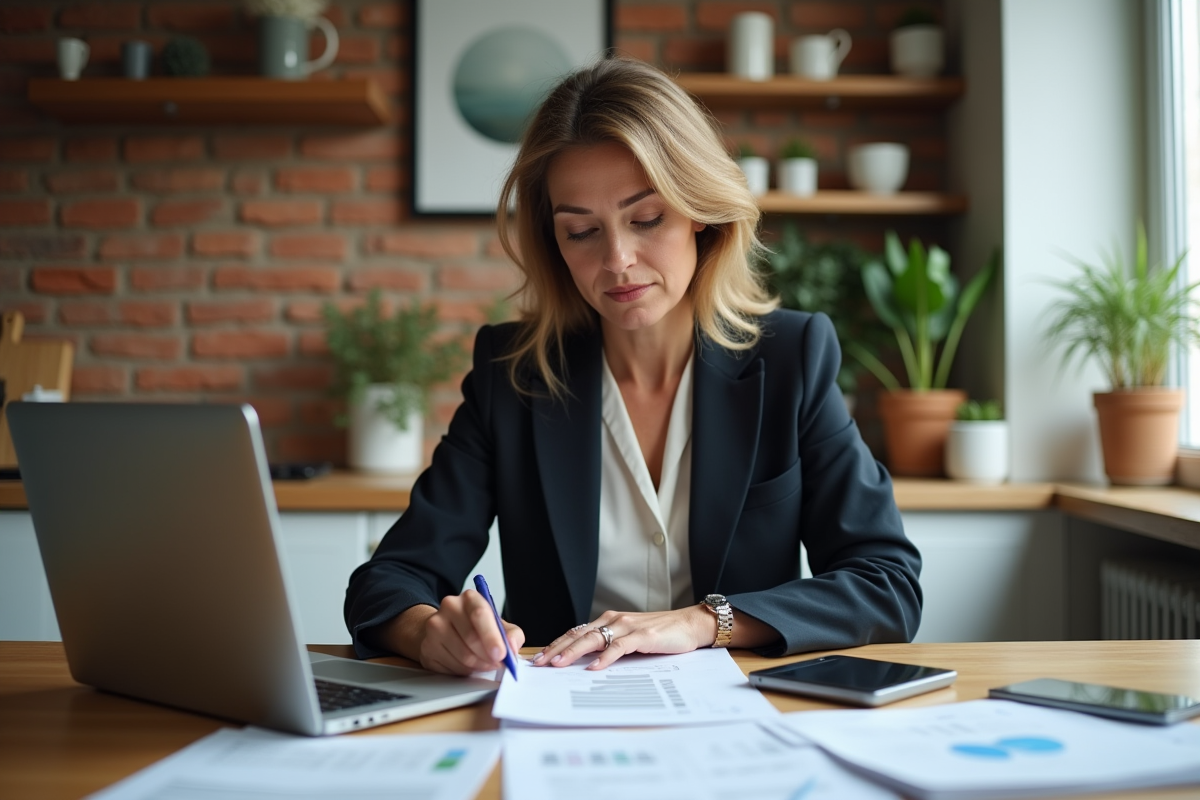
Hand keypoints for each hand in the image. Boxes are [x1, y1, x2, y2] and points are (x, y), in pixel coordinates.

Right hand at [402, 591, 525, 676]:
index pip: (480, 614)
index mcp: (470, 598)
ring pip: (462, 656)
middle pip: (471, 637)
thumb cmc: (476, 627)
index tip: (501, 654)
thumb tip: (512, 647)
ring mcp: (435, 626)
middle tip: (497, 663)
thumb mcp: (499, 625)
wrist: (447, 629)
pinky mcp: (427, 647)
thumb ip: (512, 635)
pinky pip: (451, 667)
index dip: (492, 637)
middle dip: (488, 656)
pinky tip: (467, 665)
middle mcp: (450, 607)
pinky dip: (465, 671)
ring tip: (484, 663)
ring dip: (478, 666)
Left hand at [530, 605, 714, 669]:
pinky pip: (619, 647)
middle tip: (539, 663)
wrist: (688, 625)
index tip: (539, 657)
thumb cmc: (659, 634)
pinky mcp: (642, 637)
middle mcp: (614, 621)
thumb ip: (609, 646)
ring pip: (594, 639)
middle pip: (578, 635)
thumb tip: (585, 662)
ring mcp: (627, 627)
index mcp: (608, 621)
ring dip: (574, 652)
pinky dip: (605, 657)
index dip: (556, 644)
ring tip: (559, 664)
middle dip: (557, 649)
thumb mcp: (629, 639)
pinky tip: (594, 667)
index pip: (576, 632)